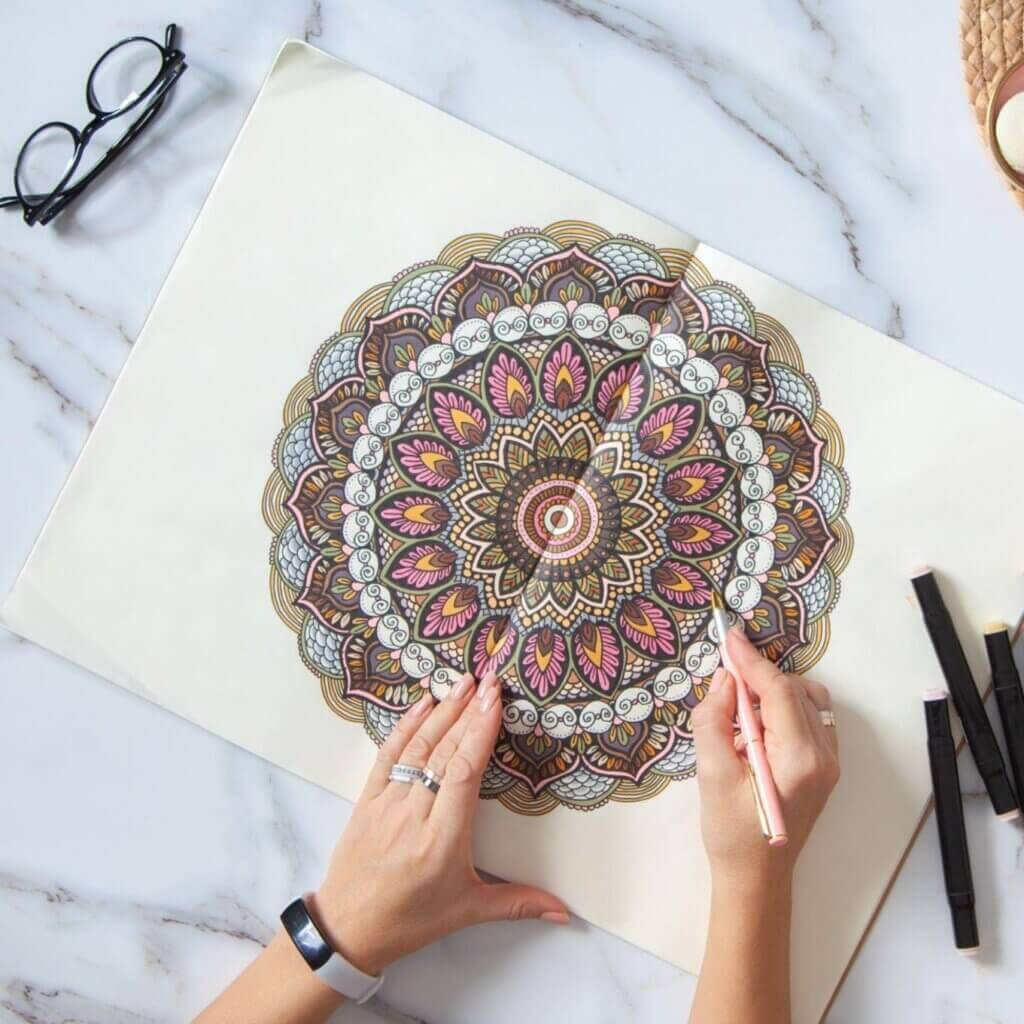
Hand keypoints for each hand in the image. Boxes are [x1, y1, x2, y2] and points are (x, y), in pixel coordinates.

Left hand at [308, 670, 568, 976]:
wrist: (348, 930)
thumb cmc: (411, 920)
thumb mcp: (467, 912)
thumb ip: (518, 904)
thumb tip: (565, 914)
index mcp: (442, 840)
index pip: (463, 773)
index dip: (480, 732)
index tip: (495, 701)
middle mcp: (414, 814)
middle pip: (444, 752)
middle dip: (468, 712)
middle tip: (489, 679)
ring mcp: (387, 803)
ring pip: (418, 747)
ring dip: (442, 711)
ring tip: (463, 682)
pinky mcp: (368, 798)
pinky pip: (388, 754)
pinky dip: (406, 726)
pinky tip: (423, 703)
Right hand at [691, 627, 838, 887]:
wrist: (756, 879)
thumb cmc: (731, 833)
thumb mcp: (711, 775)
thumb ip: (714, 721)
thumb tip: (724, 681)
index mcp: (799, 758)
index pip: (778, 691)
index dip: (751, 661)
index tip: (728, 636)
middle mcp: (824, 756)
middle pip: (794, 690)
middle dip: (758, 676)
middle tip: (723, 677)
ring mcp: (830, 763)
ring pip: (806, 700)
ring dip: (772, 691)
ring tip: (739, 707)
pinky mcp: (824, 768)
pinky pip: (810, 718)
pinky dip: (784, 707)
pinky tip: (757, 724)